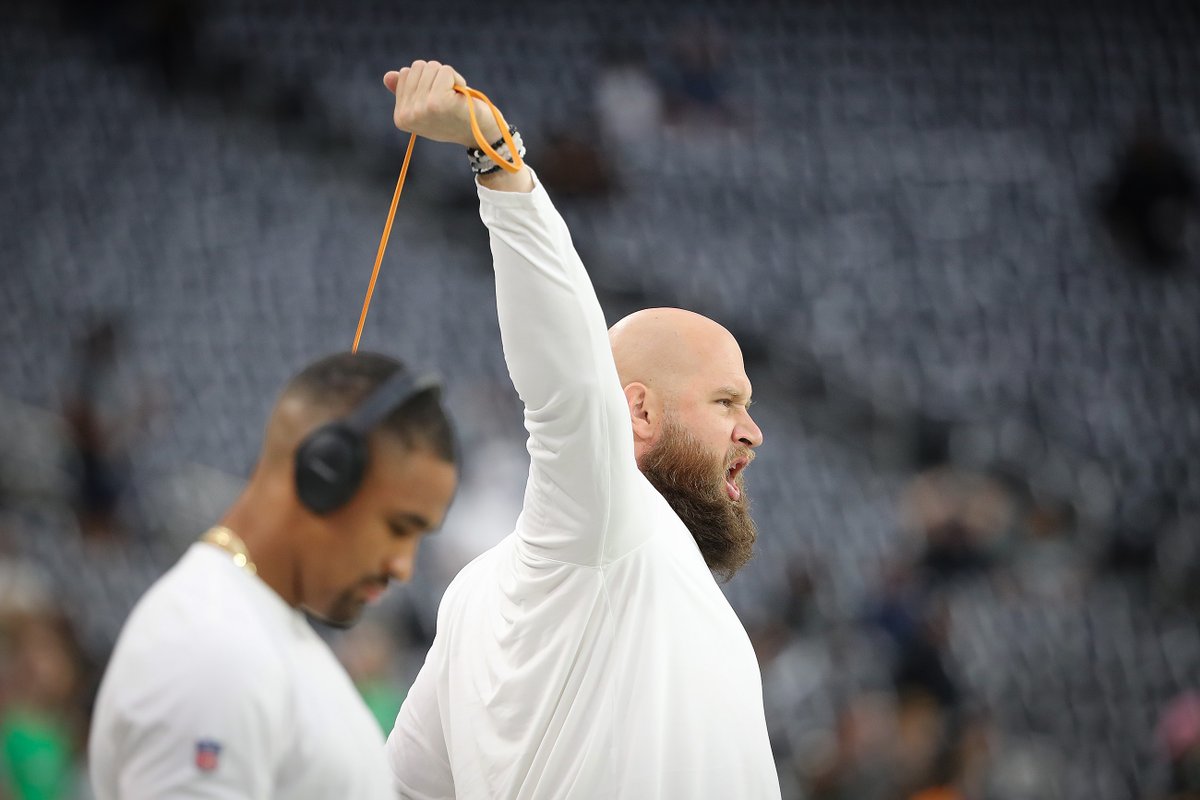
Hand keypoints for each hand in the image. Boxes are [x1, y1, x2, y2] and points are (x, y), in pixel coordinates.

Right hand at [383, 60, 502, 148]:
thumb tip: (388, 76)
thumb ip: (408, 91)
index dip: (427, 79)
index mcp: (401, 116)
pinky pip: (445, 71)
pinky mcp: (438, 103)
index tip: (438, 100)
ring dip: (448, 78)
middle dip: (437, 76)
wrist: (482, 133)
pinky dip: (457, 79)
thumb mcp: (428, 104)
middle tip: (449, 98)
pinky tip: (461, 97)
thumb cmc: (456, 116)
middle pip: (417, 67)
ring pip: (431, 67)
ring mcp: (421, 110)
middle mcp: (407, 115)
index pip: (405, 73)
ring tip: (455, 98)